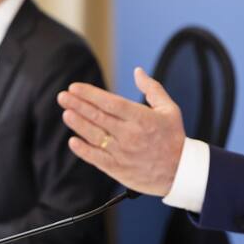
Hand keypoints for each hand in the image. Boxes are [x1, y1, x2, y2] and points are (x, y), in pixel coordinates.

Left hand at [57, 67, 185, 195]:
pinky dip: (83, 150)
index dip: (90, 94)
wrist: (180, 172)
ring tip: (66, 113)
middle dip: (78, 105)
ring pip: (95, 136)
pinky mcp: (118, 169)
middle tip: (63, 97)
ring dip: (78, 124)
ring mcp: (123, 153)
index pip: (110, 102)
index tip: (75, 87)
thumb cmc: (174, 138)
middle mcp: (130, 135)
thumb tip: (137, 71)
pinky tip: (73, 141)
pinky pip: (96, 158)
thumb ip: (152, 89)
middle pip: (98, 117)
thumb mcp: (169, 109)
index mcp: (142, 118)